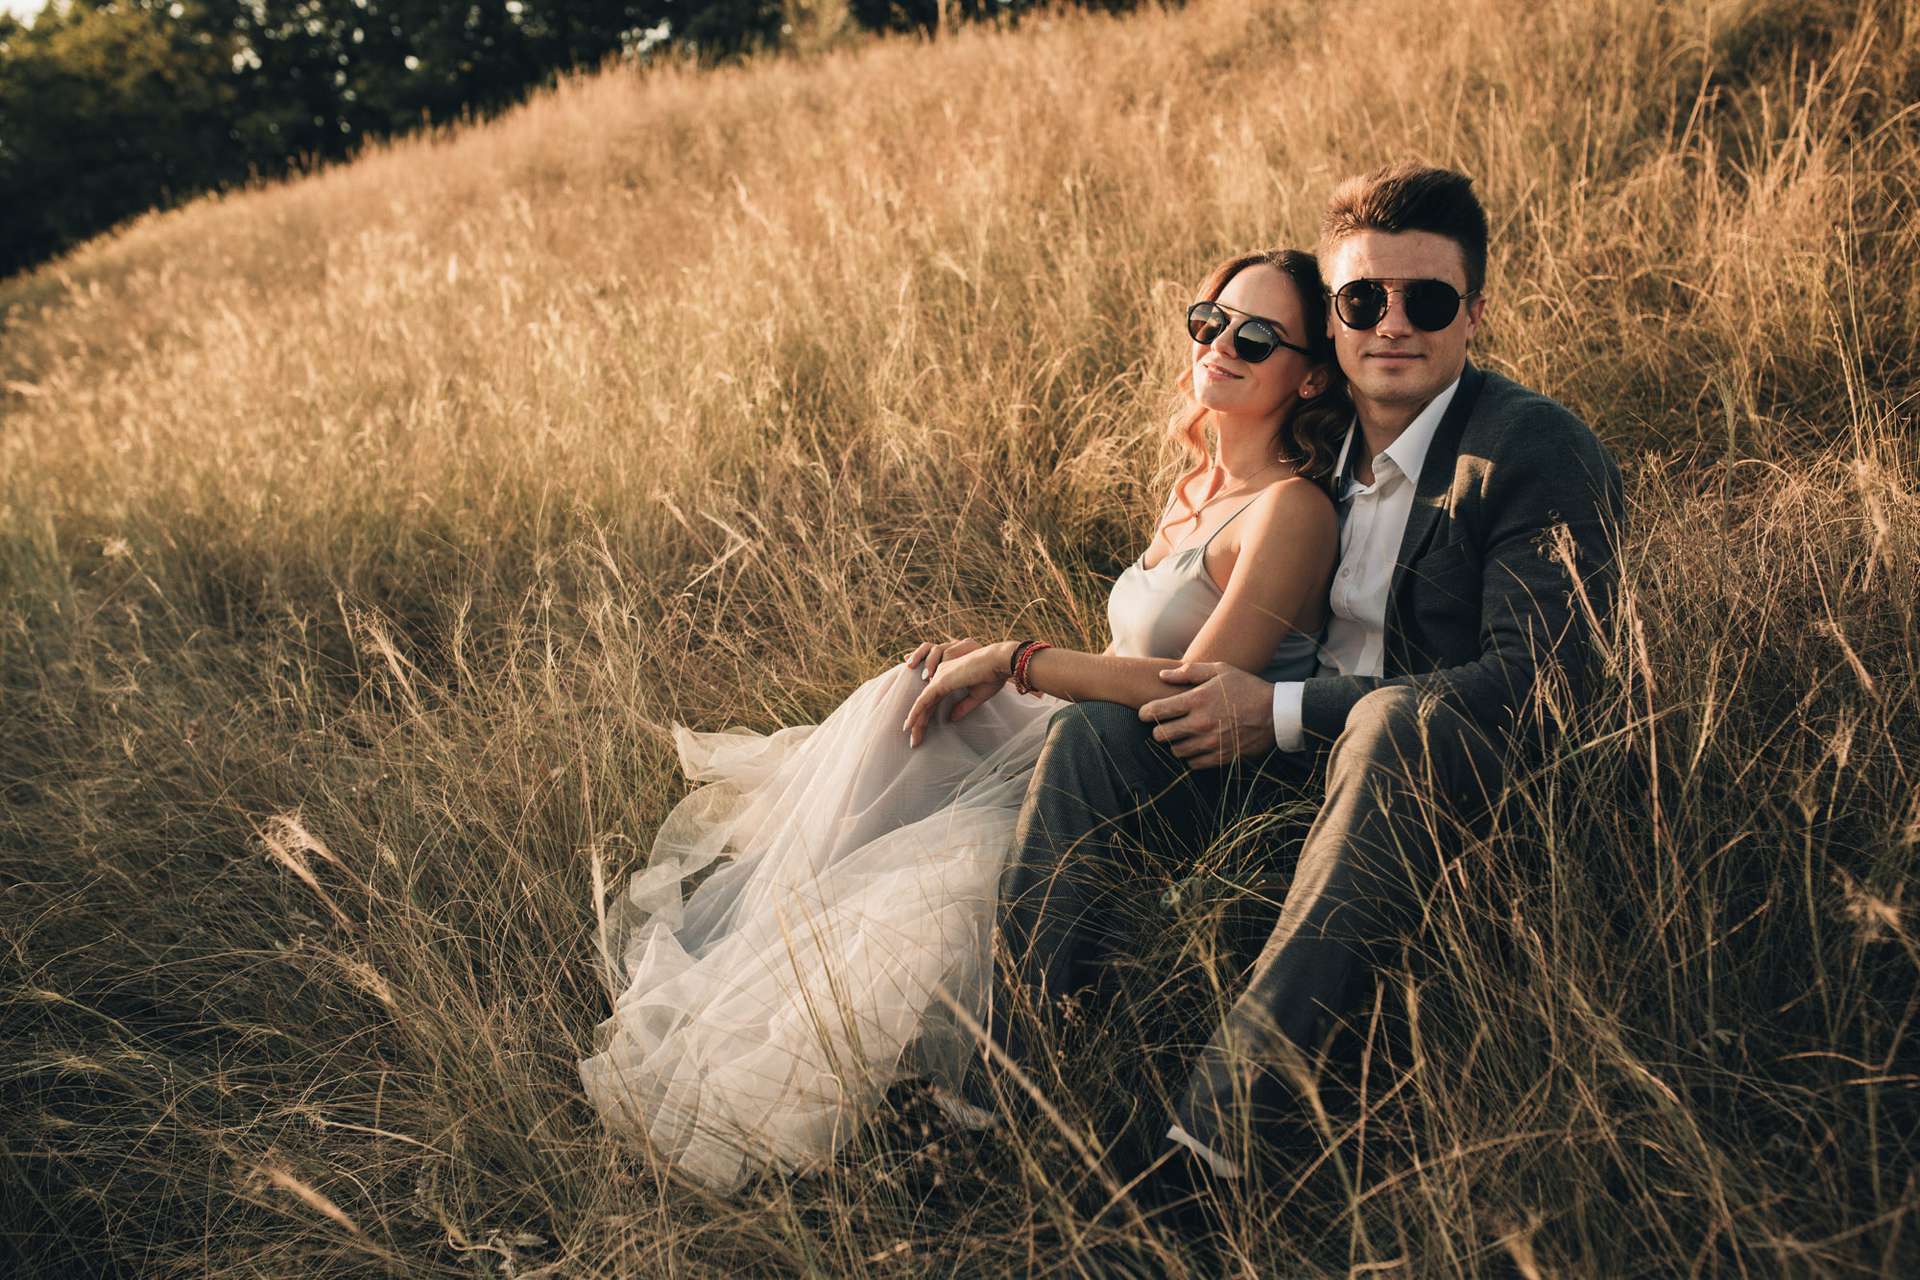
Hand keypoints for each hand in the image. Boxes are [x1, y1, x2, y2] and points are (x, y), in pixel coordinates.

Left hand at [902, 641, 1016, 747]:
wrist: (999, 661)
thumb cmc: (992, 675)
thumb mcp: (977, 696)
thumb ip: (963, 707)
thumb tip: (952, 719)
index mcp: (949, 680)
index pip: (932, 703)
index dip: (927, 719)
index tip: (923, 734)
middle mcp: (940, 677)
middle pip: (924, 705)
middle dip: (919, 724)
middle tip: (915, 742)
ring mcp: (938, 678)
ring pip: (922, 705)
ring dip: (915, 723)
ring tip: (913, 740)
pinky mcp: (940, 682)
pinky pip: (923, 701)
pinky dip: (915, 713)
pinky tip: (909, 725)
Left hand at [1138, 661, 1275, 769]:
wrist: (1275, 713)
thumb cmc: (1246, 687)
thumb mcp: (1219, 670)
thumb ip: (1189, 672)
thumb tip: (1162, 676)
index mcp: (1197, 700)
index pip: (1156, 711)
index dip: (1145, 713)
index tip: (1145, 713)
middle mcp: (1200, 723)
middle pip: (1160, 735)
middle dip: (1158, 730)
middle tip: (1164, 725)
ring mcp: (1210, 743)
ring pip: (1175, 750)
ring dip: (1175, 743)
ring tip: (1182, 735)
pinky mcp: (1220, 757)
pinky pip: (1192, 763)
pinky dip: (1190, 756)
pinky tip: (1196, 746)